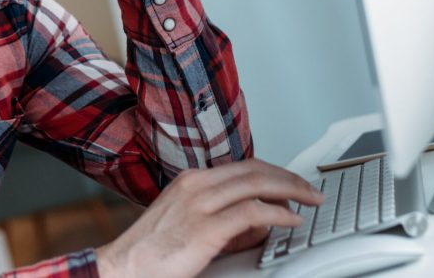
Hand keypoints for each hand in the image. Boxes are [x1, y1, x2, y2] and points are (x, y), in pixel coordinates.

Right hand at [95, 159, 323, 277]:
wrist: (122, 269)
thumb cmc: (151, 254)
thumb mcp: (190, 227)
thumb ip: (225, 223)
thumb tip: (261, 224)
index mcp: (190, 181)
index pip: (243, 166)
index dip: (274, 172)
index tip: (293, 182)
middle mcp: (196, 185)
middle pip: (255, 169)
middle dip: (289, 177)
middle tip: (311, 189)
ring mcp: (199, 204)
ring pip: (257, 183)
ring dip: (291, 190)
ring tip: (310, 200)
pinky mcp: (205, 228)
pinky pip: (253, 212)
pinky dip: (279, 213)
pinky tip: (292, 219)